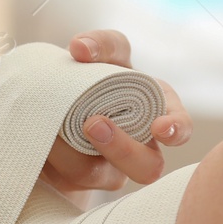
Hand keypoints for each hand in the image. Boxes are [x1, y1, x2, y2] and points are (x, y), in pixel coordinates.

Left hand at [42, 30, 193, 191]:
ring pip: (110, 179)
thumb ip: (101, 44)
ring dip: (81, 155)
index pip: (179, 126)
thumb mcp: (103, 53)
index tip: (160, 127)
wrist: (51, 99)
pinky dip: (56, 157)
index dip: (176, 129)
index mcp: (156, 111)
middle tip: (93, 123)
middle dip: (123, 149)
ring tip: (56, 130)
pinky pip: (74, 178)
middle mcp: (141, 146)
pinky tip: (43, 137)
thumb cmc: (92, 74)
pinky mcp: (83, 179)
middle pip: (148, 167)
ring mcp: (114, 169)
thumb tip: (80, 47)